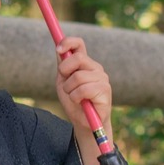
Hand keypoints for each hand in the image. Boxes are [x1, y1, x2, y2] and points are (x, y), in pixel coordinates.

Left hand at [55, 36, 112, 164]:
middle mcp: (95, 68)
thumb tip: (59, 49)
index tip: (58, 49)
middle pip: (78, 58)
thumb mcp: (64, 82)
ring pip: (78, 76)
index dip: (68, 42)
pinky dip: (76, 97)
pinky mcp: (105, 90)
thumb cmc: (74, 102)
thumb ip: (63, 66)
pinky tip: (80, 102)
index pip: (79, 44)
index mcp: (85, 64)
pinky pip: (83, 89)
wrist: (84, 122)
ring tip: (74, 97)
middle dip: (65, 71)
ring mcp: (102, 78)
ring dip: (70, 90)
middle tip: (65, 84)